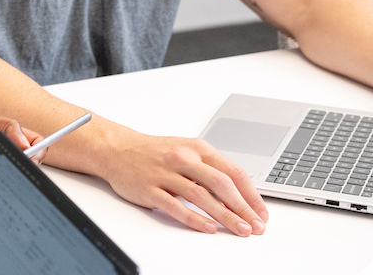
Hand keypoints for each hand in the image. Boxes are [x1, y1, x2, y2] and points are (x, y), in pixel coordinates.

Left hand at [0, 114, 44, 187]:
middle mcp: (5, 154)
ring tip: (3, 169)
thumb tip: (26, 142)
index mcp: (6, 136)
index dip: (38, 147)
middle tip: (17, 161)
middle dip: (29, 163)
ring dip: (17, 175)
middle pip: (32, 163)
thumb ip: (4, 125)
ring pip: (21, 178)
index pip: (35, 142)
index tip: (29, 150)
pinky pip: (5, 191)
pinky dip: (5, 189)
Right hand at [96, 128, 267, 235]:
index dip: (251, 195)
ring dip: (225, 216)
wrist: (116, 149)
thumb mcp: (185, 151)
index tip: (261, 213)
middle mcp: (183, 158)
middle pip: (221, 184)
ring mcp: (165, 173)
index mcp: (197, 148)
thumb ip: (210, 169)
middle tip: (256, 227)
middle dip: (243, 208)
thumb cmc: (154, 152)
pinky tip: (208, 228)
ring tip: (240, 230)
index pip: (233, 172)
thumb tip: (240, 195)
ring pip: (201, 196)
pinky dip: (194, 218)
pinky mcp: (149, 188)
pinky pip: (175, 206)